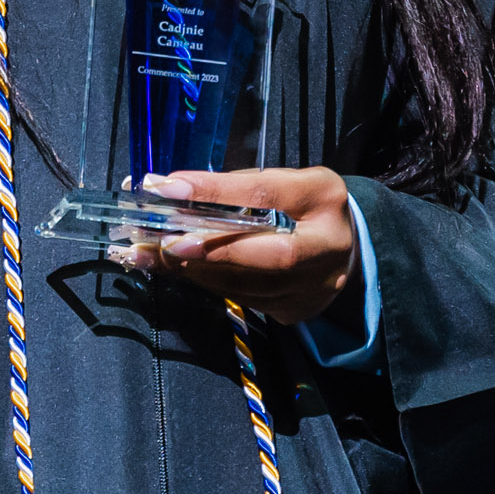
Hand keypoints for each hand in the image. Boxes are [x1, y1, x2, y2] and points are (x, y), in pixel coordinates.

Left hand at [124, 166, 358, 326]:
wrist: (342, 249)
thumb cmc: (300, 208)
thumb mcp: (280, 183)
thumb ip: (235, 188)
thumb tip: (171, 192)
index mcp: (323, 197)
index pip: (266, 192)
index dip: (215, 191)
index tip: (166, 188)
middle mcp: (328, 246)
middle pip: (271, 255)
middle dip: (212, 249)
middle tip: (164, 243)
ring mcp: (314, 286)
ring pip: (249, 284)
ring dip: (195, 271)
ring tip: (152, 255)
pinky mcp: (295, 310)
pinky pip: (243, 299)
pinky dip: (207, 283)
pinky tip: (179, 270)